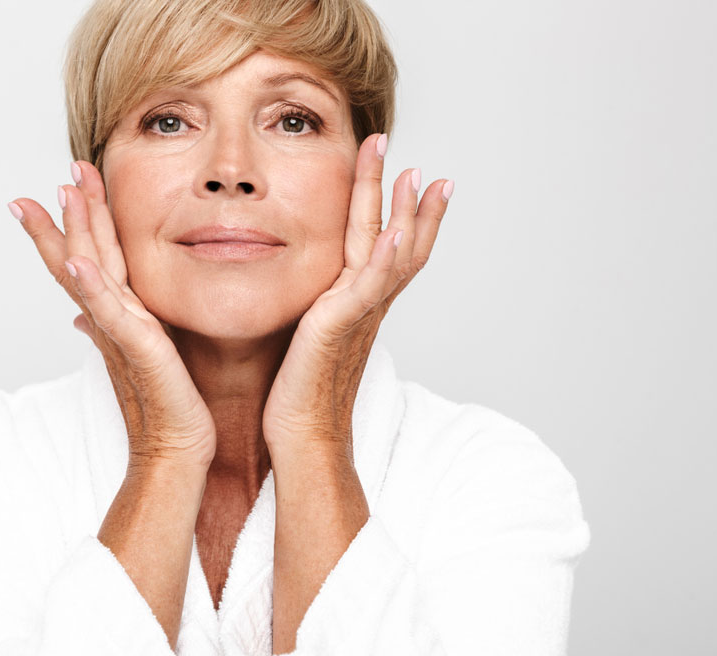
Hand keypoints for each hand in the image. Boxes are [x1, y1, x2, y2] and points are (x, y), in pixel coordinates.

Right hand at [8, 161, 216, 471]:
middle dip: (72, 213)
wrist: (177, 450)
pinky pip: (110, 314)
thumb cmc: (167, 406)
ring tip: (64, 193)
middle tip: (63, 172)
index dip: (75, 225)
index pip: (90, 260)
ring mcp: (120, 333)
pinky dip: (90, 288)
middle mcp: (113, 320)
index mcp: (119, 316)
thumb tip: (85, 316)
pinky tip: (76, 263)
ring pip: (89, 273)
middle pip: (82, 256)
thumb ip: (120, 327)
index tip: (65, 186)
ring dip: (75, 233)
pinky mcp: (137, 351)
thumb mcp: (145, 356)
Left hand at [261, 133, 452, 464]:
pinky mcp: (341, 327)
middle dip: (409, 199)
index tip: (412, 175)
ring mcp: (359, 314)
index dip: (402, 211)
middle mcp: (366, 304)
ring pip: (394, 255)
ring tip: (416, 176)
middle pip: (399, 240)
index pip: (387, 246)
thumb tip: (306, 289)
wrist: (302, 434)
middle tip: (418, 162)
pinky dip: (388, 260)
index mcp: (357, 302)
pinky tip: (396, 232)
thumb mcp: (306, 332)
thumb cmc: (297, 391)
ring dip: (408, 214)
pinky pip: (370, 287)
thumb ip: (312, 305)